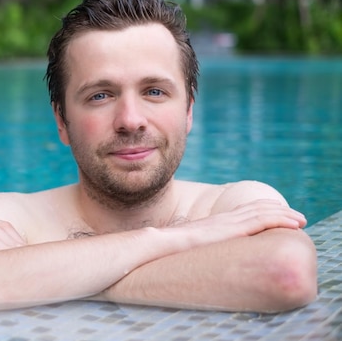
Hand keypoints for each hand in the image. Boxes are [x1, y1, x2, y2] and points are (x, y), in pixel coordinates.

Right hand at [173, 199, 306, 244]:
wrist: (163, 243)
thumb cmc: (172, 249)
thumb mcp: (191, 246)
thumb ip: (201, 246)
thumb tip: (200, 256)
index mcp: (217, 222)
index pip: (246, 210)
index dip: (264, 211)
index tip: (279, 214)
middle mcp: (225, 218)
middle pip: (258, 208)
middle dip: (280, 211)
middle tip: (297, 217)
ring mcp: (229, 222)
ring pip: (264, 212)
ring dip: (286, 214)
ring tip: (301, 220)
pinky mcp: (233, 228)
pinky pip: (262, 220)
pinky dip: (280, 220)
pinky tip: (292, 224)